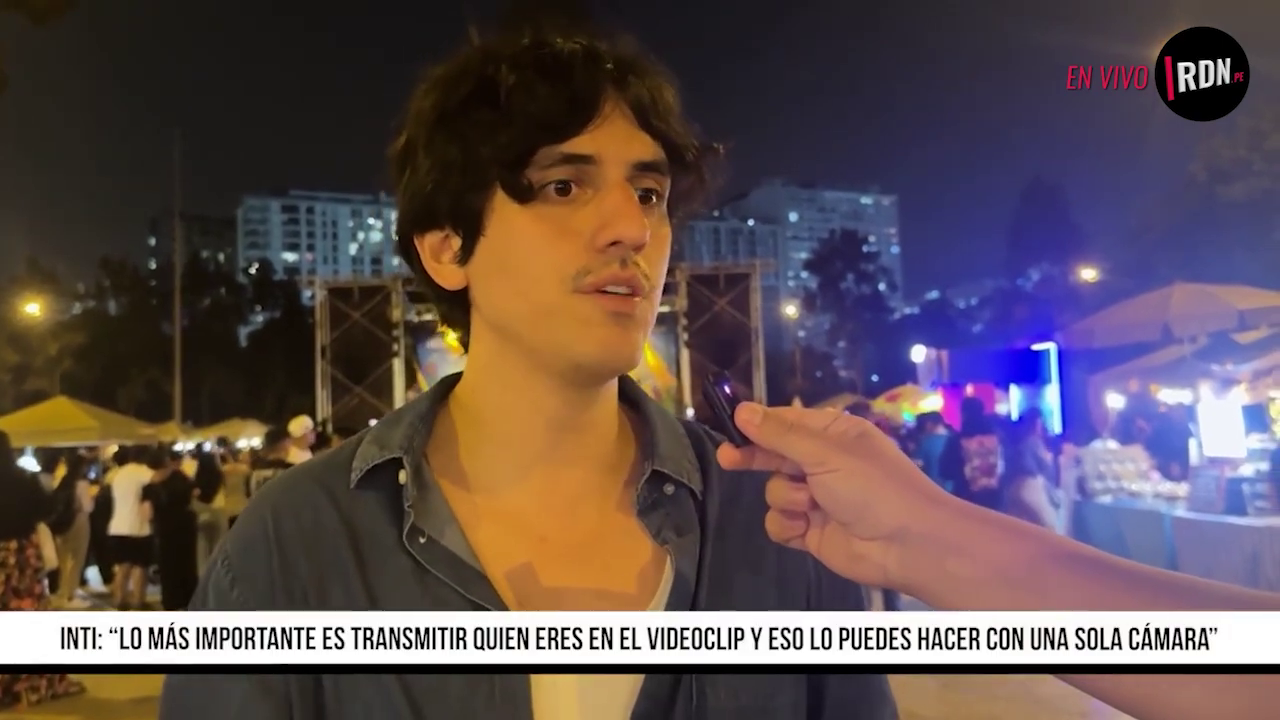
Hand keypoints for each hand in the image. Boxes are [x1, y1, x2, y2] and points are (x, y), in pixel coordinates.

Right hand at [716, 402, 951, 589]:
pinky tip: (804, 527)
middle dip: (754, 457)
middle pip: (774, 455)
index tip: (729, 425)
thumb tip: (742, 410)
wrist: (906, 545)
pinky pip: (779, 522)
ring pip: (774, 491)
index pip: (786, 421)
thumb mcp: (825, 452)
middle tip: (727, 458)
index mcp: (834, 435)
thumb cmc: (872, 487)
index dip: (757, 423)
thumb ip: (780, 435)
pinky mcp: (810, 531)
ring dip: (787, 498)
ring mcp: (816, 499)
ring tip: (811, 505)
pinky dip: (788, 525)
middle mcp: (823, 463)